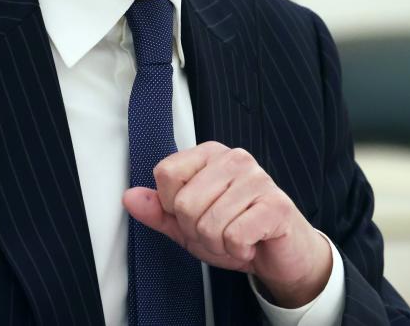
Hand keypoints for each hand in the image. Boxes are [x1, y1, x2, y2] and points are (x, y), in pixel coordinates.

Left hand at [122, 141, 332, 308]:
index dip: (172, 206)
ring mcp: (257, 178)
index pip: (165, 173)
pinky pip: (234, 236)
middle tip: (220, 231)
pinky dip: (238, 251)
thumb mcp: (188, 225)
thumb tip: (129, 197)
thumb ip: (159, 211)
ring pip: (208, 224)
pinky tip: (251, 243)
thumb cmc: (236, 232)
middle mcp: (233, 158)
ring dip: (219, 244)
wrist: (279, 254)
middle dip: (197, 231)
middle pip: (185, 203)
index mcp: (209, 155)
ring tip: (236, 237)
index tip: (194, 213)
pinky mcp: (275, 204)